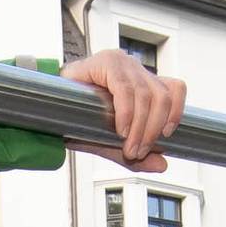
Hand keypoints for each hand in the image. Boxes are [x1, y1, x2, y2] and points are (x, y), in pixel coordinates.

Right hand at [61, 50, 186, 172]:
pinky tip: (120, 129)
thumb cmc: (80, 121)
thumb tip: (163, 165)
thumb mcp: (112, 142)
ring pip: (146, 94)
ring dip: (140, 127)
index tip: (167, 135)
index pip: (175, 88)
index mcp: (143, 81)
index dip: (176, 112)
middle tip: (138, 153)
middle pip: (162, 96)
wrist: (48, 109)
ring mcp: (121, 63)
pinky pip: (124, 88)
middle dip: (153, 130)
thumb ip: (137, 155)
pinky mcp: (105, 62)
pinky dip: (126, 112)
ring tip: (128, 149)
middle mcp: (135, 68)